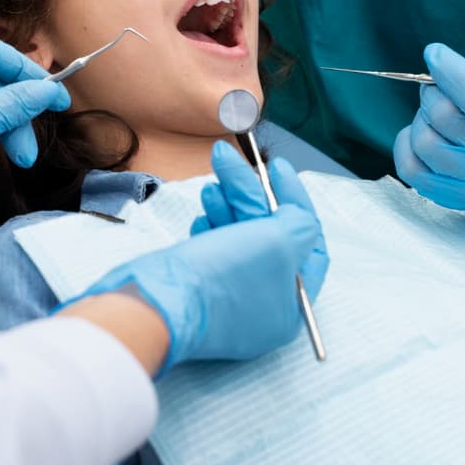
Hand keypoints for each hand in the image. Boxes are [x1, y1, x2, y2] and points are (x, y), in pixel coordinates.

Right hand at [190, 143, 327, 297]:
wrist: (156, 305)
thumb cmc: (223, 276)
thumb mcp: (279, 242)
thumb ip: (300, 223)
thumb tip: (295, 215)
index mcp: (290, 306)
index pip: (308, 243)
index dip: (295, 199)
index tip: (277, 168)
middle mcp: (261, 306)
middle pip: (267, 235)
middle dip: (250, 192)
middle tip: (229, 158)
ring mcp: (227, 299)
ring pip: (238, 238)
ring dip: (228, 202)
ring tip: (213, 185)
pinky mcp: (198, 290)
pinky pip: (212, 250)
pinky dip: (211, 224)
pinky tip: (203, 212)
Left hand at [393, 43, 464, 209]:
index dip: (450, 71)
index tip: (436, 53)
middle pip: (446, 118)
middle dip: (434, 91)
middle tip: (441, 85)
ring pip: (426, 144)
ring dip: (422, 117)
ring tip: (437, 110)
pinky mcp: (459, 198)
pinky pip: (413, 171)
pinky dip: (408, 145)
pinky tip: (425, 131)